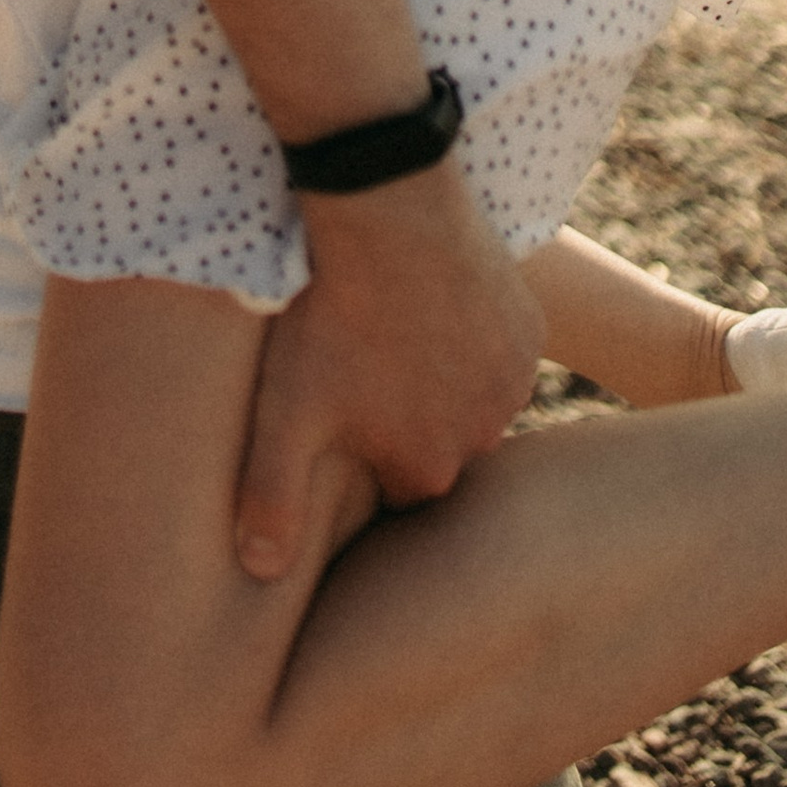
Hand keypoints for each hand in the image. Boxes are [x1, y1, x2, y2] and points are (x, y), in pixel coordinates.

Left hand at [233, 158, 544, 582]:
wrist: (391, 216)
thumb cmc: (332, 314)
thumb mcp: (286, 409)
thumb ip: (272, 498)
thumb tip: (259, 570)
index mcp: (427, 470)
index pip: (397, 488)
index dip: (364, 454)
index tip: (338, 416)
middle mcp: (484, 437)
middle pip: (439, 442)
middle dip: (406, 417)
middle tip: (363, 365)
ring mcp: (514, 381)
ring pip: (471, 395)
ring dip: (440, 375)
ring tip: (392, 330)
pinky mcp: (527, 327)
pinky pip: (499, 346)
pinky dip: (470, 332)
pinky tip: (430, 301)